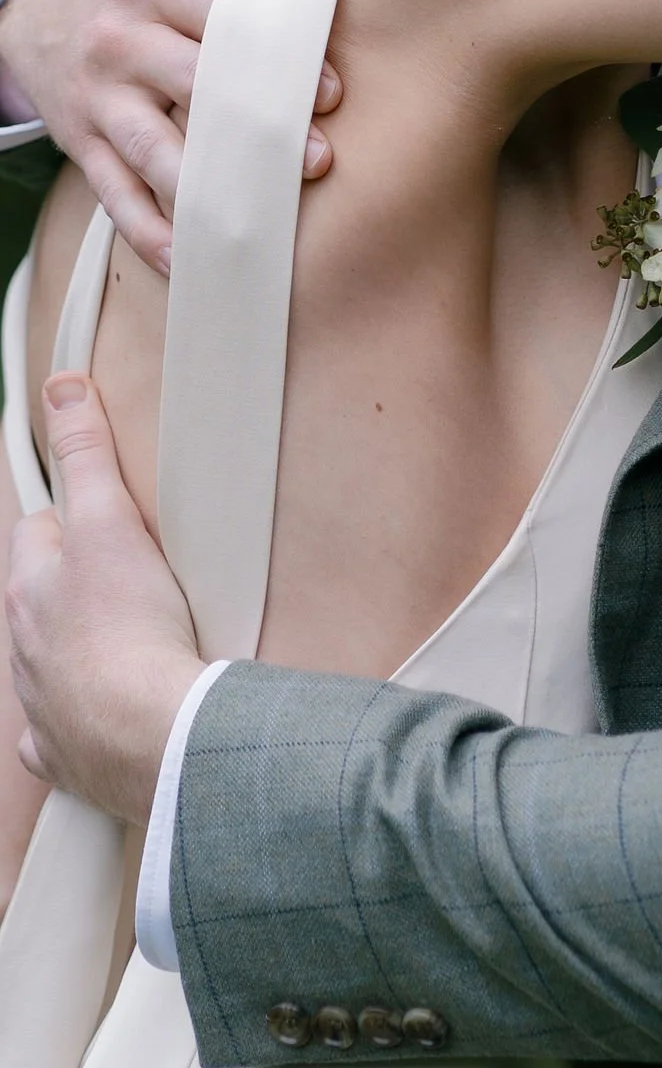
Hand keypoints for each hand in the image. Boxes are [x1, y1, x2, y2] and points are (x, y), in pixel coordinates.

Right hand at [0, 0, 341, 274]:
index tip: (331, 89)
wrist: (37, 7)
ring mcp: (101, 100)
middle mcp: (121, 43)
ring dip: (208, 191)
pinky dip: (151, 234)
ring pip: (154, 153)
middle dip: (257, 126)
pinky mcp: (86, 145)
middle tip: (318, 160)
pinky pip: (117, 196)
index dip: (275, 51)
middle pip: (194, 88)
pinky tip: (196, 262)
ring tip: (261, 221)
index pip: (218, 17)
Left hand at [6, 374, 204, 824]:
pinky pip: (63, 733)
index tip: (102, 515)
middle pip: (43, 600)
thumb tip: (62, 390)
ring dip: (80, 649)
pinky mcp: (72, 753)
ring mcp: (45, 703)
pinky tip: (109, 712)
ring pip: (51, 663)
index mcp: (32, 591)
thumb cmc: (130, 633)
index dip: (75, 518)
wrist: (153, 735)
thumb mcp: (111, 522)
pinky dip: (80, 721)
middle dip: (75, 585)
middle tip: (130, 575)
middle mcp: (26, 649)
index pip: (40, 534)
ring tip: (134, 639)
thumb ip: (87, 455)